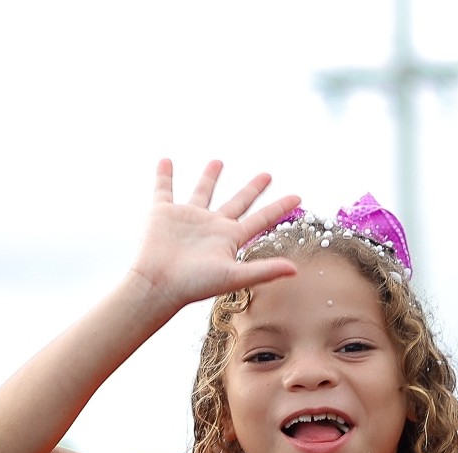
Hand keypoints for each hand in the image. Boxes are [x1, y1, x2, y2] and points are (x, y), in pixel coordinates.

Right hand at [129, 159, 300, 310]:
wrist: (158, 285)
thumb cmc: (194, 285)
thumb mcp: (233, 277)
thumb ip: (263, 271)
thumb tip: (295, 270)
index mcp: (229, 238)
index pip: (260, 219)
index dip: (280, 208)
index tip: (298, 197)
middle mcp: (211, 226)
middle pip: (237, 202)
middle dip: (252, 189)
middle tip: (267, 175)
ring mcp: (187, 218)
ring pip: (202, 192)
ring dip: (210, 177)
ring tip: (218, 161)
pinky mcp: (162, 213)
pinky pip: (163, 189)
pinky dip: (163, 176)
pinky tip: (165, 161)